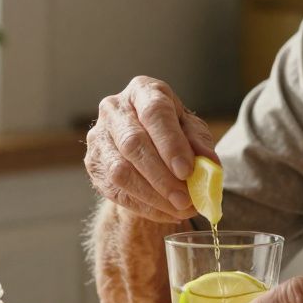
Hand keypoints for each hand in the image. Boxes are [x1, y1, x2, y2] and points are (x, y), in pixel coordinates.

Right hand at [85, 76, 218, 223]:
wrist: (145, 143)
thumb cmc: (172, 130)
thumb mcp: (191, 130)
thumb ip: (200, 144)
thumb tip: (209, 164)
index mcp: (142, 91)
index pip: (154, 113)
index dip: (170, 143)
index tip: (187, 171)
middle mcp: (115, 109)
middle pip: (134, 144)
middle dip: (162, 177)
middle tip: (186, 200)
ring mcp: (99, 137)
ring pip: (120, 172)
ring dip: (153, 196)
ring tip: (180, 209)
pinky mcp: (93, 164)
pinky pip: (116, 191)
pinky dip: (144, 206)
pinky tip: (166, 212)